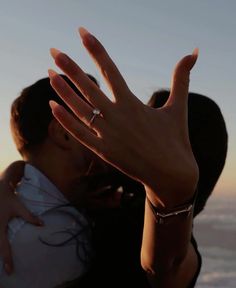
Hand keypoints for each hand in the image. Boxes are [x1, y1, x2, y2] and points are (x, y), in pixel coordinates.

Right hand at [0, 180, 42, 273]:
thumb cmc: (8, 198)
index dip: (7, 259)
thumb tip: (42, 224)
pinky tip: (3, 247)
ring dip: (0, 250)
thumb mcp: (19, 207)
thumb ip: (29, 217)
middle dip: (2, 258)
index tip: (9, 270)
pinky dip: (0, 243)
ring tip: (6, 260)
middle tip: (8, 269)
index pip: (3, 247)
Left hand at [48, 27, 198, 207]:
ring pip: (79, 109)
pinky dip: (65, 120)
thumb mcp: (178, 107)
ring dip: (63, 91)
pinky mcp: (103, 152)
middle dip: (70, 67)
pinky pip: (79, 133)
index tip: (82, 32)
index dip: (95, 49)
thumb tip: (195, 52)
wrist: (171, 175)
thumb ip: (181, 78)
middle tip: (54, 50)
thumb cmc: (175, 140)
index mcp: (132, 104)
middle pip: (88, 87)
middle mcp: (117, 117)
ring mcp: (108, 135)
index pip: (109, 70)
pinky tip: (52, 105)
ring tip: (50, 73)